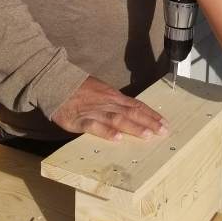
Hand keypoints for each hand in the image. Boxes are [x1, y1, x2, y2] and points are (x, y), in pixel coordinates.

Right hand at [52, 76, 167, 140]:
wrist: (57, 82)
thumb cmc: (79, 88)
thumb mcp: (101, 90)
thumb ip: (114, 102)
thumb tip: (130, 111)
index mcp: (113, 96)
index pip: (137, 105)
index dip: (151, 115)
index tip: (164, 123)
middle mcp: (108, 103)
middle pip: (131, 112)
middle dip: (148, 122)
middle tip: (163, 131)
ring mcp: (95, 111)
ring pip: (117, 119)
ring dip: (132, 127)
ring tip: (146, 135)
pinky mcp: (80, 120)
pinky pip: (95, 126)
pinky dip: (106, 132)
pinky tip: (117, 138)